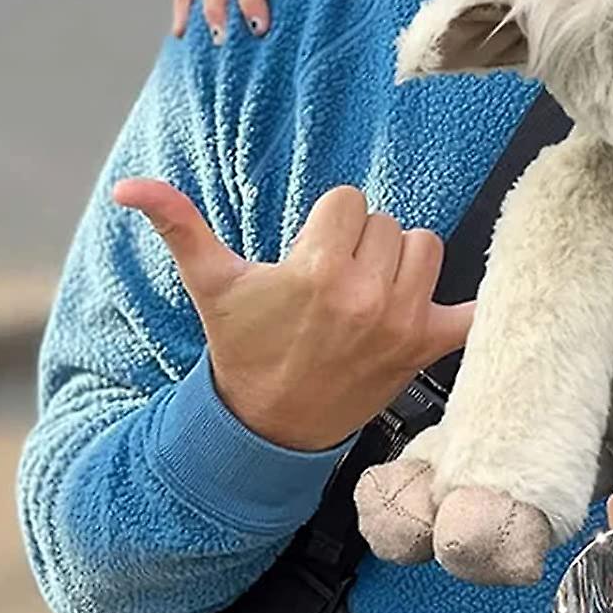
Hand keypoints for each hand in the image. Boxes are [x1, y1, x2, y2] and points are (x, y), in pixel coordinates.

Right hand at [114, 179, 473, 450]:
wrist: (269, 425)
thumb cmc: (245, 347)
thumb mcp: (213, 285)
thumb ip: (180, 226)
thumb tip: (130, 187)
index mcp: (319, 270)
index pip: (350, 201)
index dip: (330, 222)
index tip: (313, 253)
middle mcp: (368, 294)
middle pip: (390, 222)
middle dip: (364, 242)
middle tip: (336, 280)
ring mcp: (403, 321)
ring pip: (428, 247)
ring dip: (404, 263)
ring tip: (370, 291)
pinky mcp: (427, 346)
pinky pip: (477, 311)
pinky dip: (482, 304)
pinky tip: (479, 293)